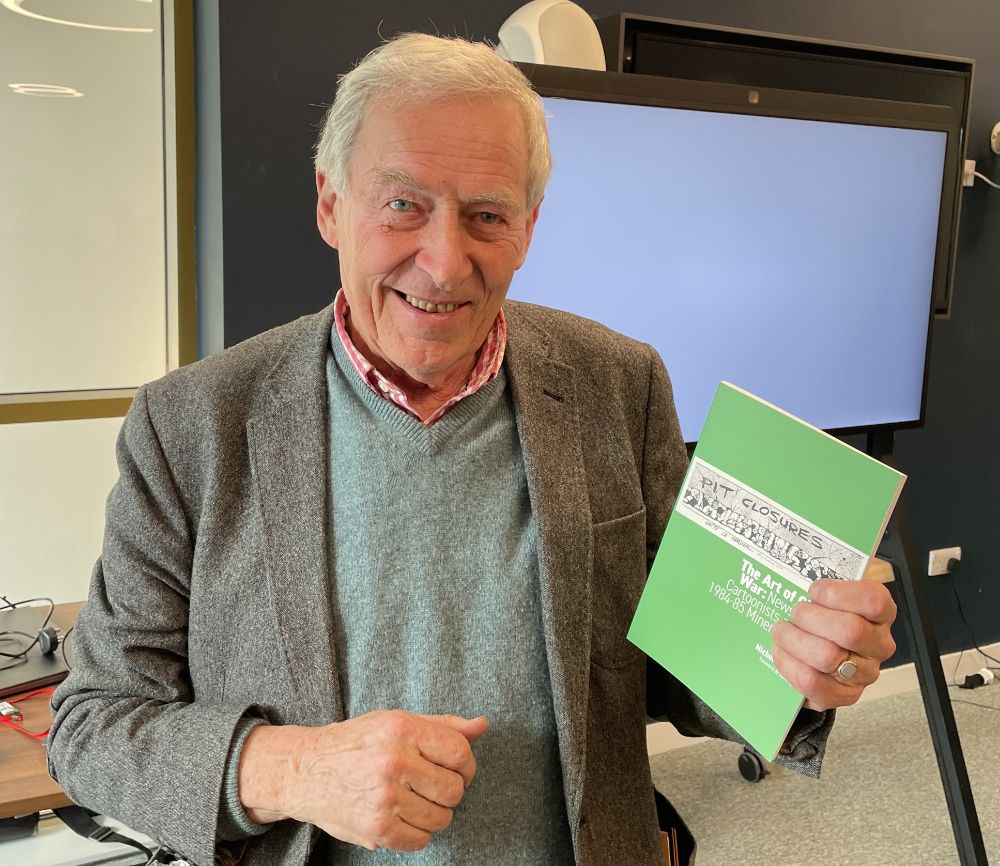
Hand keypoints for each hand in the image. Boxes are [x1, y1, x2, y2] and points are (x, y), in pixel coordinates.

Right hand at [239, 710, 487, 850]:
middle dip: (451, 790)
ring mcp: (385, 798)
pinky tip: (402, 815)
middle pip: (455, 788)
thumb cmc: (357, 743)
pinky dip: (417, 832)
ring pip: (442, 817)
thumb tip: (481, 725)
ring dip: (435, 812)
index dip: (466, 764)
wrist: (306, 770)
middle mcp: (394, 762)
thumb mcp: (397, 721)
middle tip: (432, 785)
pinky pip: (421, 839)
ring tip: (414, 800)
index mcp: (402, 730)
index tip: (457, 769)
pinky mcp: (377, 829)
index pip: (460, 752)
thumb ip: (442, 726)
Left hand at [770, 578, 895, 710]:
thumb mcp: (830, 598)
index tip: (814, 591)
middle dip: (810, 617)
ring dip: (793, 640)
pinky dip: (789, 664)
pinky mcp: (844, 695)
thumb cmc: (826, 619)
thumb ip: (821, 586)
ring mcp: (863, 672)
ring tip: (781, 631)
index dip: (838, 594)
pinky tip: (781, 652)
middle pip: (849, 630)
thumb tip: (792, 570)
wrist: (822, 661)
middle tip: (794, 613)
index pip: (874, 600)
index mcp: (880, 614)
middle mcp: (878, 644)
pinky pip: (811, 681)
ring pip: (826, 656)